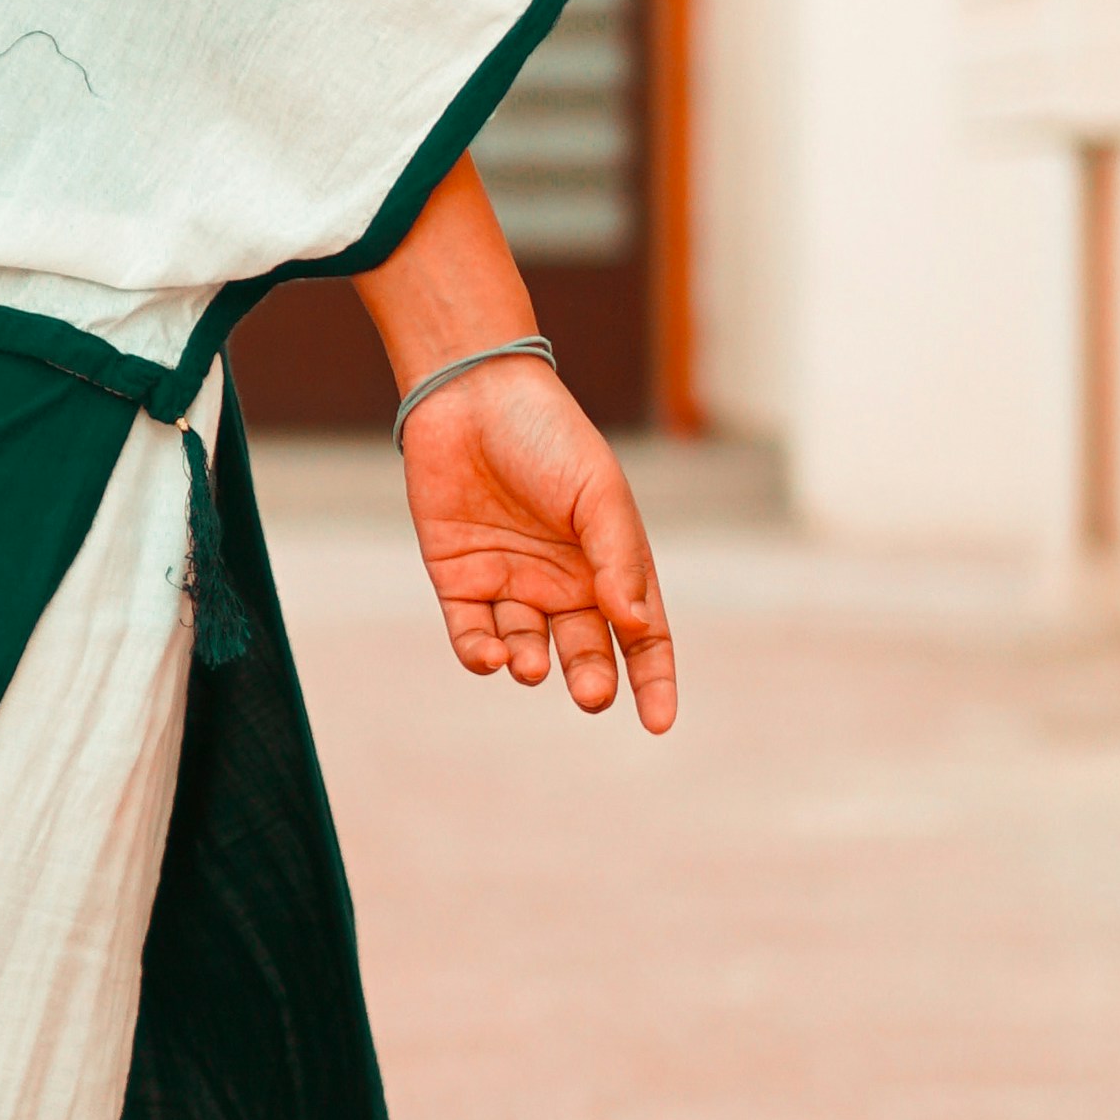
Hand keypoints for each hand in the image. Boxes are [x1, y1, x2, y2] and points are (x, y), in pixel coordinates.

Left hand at [397, 356, 677, 722]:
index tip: (660, 723)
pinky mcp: (459, 581)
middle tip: (590, 694)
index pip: (643, 636)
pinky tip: (491, 656)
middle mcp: (563, 583)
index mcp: (609, 564)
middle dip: (592, 681)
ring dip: (533, 666)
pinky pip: (473, 634)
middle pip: (587, 654)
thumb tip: (634, 628)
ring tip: (532, 663)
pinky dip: (482, 654)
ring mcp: (510, 584)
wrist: (470, 396)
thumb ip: (617, 560)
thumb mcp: (597, 493)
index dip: (654, 682)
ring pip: (528, 651)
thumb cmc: (548, 436)